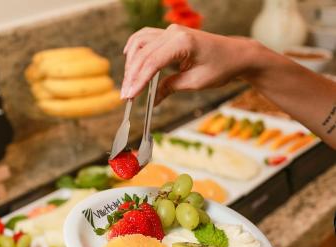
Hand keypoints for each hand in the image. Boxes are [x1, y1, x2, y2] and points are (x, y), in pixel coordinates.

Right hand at [121, 25, 260, 102]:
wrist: (236, 55)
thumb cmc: (221, 67)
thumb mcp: (195, 82)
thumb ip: (170, 87)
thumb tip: (152, 100)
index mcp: (183, 43)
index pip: (152, 62)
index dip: (138, 81)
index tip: (129, 96)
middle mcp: (174, 33)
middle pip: (142, 54)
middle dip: (131, 76)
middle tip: (126, 95)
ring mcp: (171, 31)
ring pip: (140, 43)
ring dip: (131, 64)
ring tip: (128, 83)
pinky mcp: (170, 34)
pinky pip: (145, 37)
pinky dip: (135, 48)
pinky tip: (128, 58)